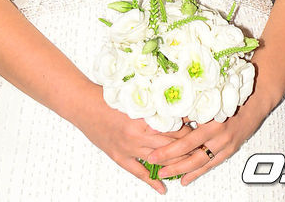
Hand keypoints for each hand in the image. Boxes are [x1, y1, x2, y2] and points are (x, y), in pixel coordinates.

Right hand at [74, 82, 195, 193]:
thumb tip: (171, 102)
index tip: (199, 128)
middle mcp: (138, 134)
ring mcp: (129, 147)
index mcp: (143, 116)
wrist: (84, 105)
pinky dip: (151, 181)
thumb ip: (151, 102)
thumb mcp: (133, 96)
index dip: (187, 128)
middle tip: (200, 148)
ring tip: (188, 165)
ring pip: (158, 159)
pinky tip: (163, 188)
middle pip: (169, 144)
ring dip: (174, 163)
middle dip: (186, 147)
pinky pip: (138, 172)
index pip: (173, 126)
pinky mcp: (119, 156)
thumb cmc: (107, 96)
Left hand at [144, 93, 273, 185]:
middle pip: (192, 156)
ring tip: (167, 175)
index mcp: (212, 122)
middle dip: (172, 164)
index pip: (186, 141)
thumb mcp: (209, 98)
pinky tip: (186, 178)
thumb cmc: (232, 94)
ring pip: (201, 163)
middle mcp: (220, 136)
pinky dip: (198, 172)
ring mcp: (226, 145)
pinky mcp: (230, 149)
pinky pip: (212, 164)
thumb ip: (189, 110)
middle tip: (156, 168)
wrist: (256, 99)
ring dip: (183, 170)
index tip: (154, 154)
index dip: (169, 150)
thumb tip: (167, 118)